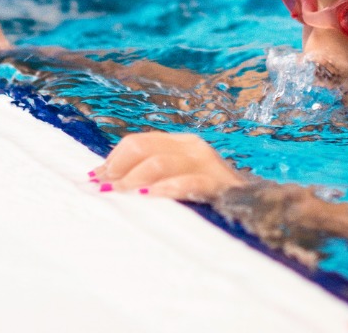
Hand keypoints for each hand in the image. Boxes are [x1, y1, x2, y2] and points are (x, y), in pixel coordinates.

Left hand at [94, 131, 242, 201]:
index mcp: (180, 143)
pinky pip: (187, 183)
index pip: (138, 142)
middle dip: (119, 168)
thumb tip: (103, 180)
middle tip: (105, 190)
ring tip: (121, 195)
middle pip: (144, 148)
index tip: (95, 180)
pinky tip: (149, 198)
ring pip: (160, 162)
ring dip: (134, 180)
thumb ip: (147, 175)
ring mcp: (206, 163)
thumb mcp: (175, 179)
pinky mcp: (217, 183)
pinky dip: (165, 189)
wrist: (252, 205)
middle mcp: (192, 147)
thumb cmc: (204, 196)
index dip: (113, 159)